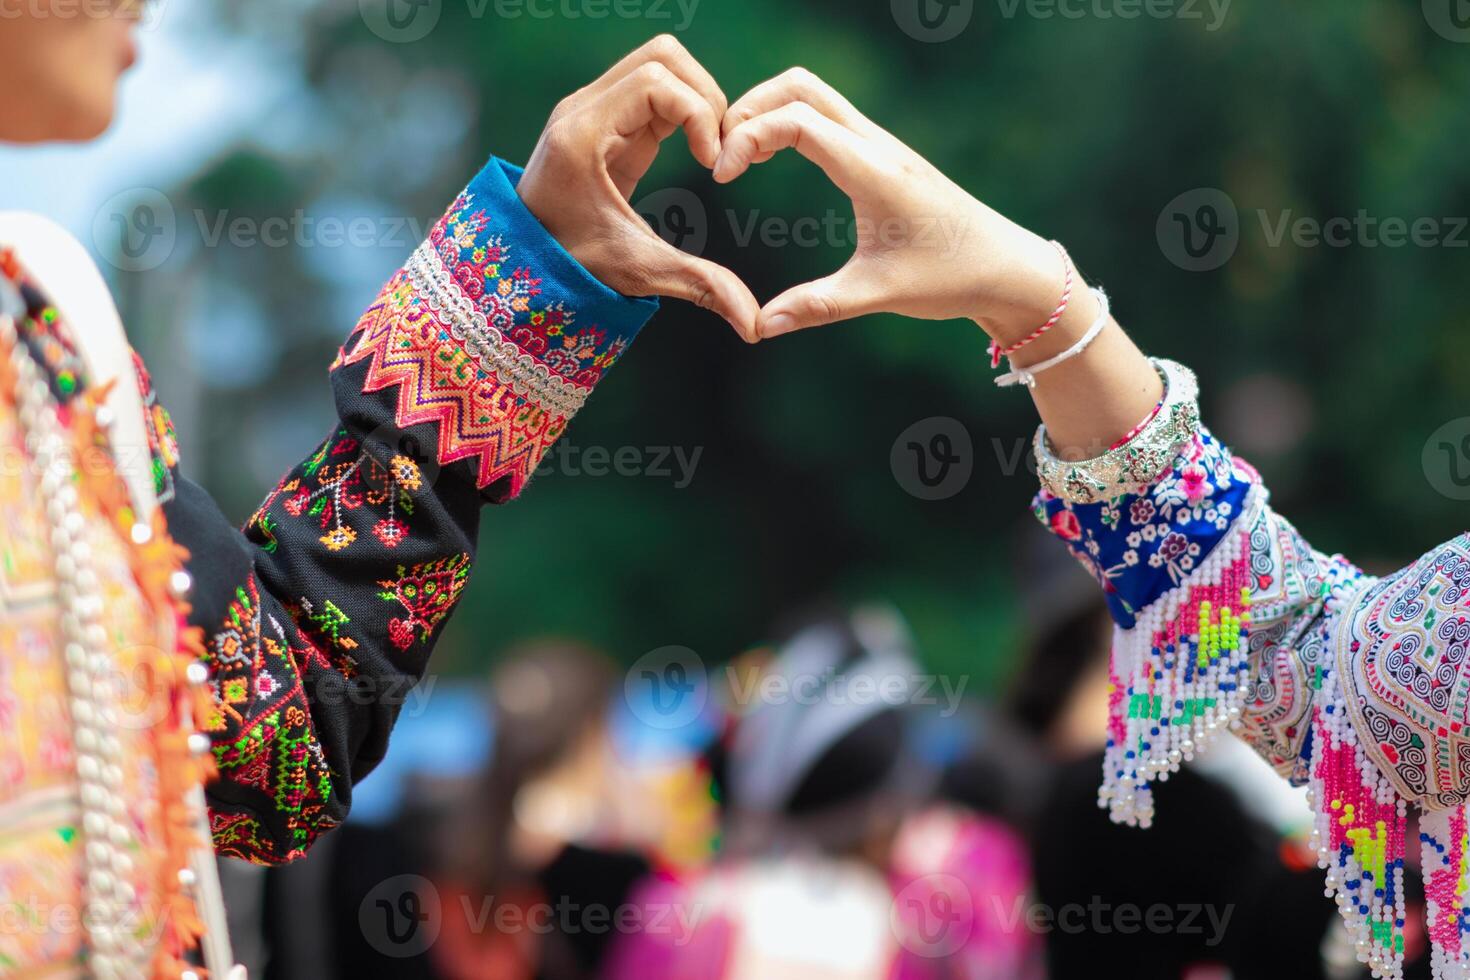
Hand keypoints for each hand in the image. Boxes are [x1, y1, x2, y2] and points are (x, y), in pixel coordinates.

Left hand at [518, 36, 758, 341]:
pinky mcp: (605, 117)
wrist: (522, 262)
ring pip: (660, 64)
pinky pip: (654, 88)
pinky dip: (684, 109)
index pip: (657, 82)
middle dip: (705, 97)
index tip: (711, 163)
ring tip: (709, 148)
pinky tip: (695, 151)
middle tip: (718, 149)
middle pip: (662, 57)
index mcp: (583, 135)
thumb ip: (698, 285)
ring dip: (695, 98)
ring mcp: (591, 107)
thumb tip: (753, 323)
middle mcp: (583, 109)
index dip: (699, 113)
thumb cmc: (570, 266)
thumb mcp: (637, 272)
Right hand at [714, 68, 1092, 341]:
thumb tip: (760, 327)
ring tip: (738, 156)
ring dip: (767, 111)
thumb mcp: (880, 294)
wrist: (1007, 265)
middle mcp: (876, 145)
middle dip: (748, 109)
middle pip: (798, 86)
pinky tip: (771, 158)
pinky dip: (787, 120)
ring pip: (811, 93)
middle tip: (720, 155)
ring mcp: (881, 144)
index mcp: (873, 171)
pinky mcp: (882, 153)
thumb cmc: (951, 277)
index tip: (721, 178)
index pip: (796, 121)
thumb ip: (817, 306)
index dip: (746, 138)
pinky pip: (825, 114)